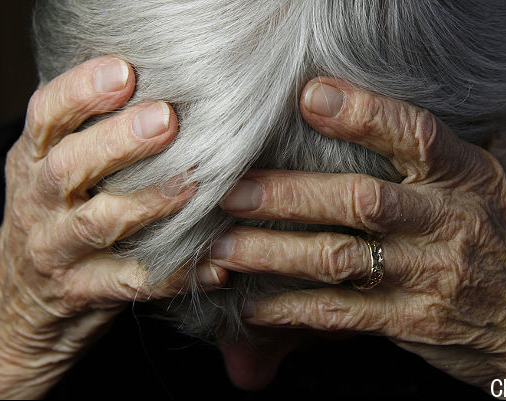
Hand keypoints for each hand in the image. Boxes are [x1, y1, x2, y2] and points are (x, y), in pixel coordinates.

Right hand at [0, 57, 226, 398]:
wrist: (20, 302)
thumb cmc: (53, 220)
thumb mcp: (51, 172)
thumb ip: (86, 134)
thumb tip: (150, 82)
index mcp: (33, 163)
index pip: (45, 117)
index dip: (80, 92)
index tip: (125, 71)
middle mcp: (40, 204)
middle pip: (68, 167)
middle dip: (117, 141)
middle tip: (166, 119)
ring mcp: (58, 251)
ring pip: (98, 223)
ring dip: (147, 202)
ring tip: (191, 186)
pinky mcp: (84, 291)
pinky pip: (132, 283)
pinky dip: (175, 274)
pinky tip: (214, 265)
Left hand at [211, 77, 505, 393]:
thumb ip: (477, 147)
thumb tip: (456, 102)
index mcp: (472, 182)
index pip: (418, 137)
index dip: (365, 115)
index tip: (311, 97)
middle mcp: (446, 226)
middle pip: (358, 201)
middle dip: (288, 194)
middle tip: (232, 188)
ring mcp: (427, 277)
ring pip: (338, 259)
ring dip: (273, 252)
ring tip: (221, 247)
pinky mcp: (411, 322)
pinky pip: (342, 314)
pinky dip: (291, 310)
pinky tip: (252, 306)